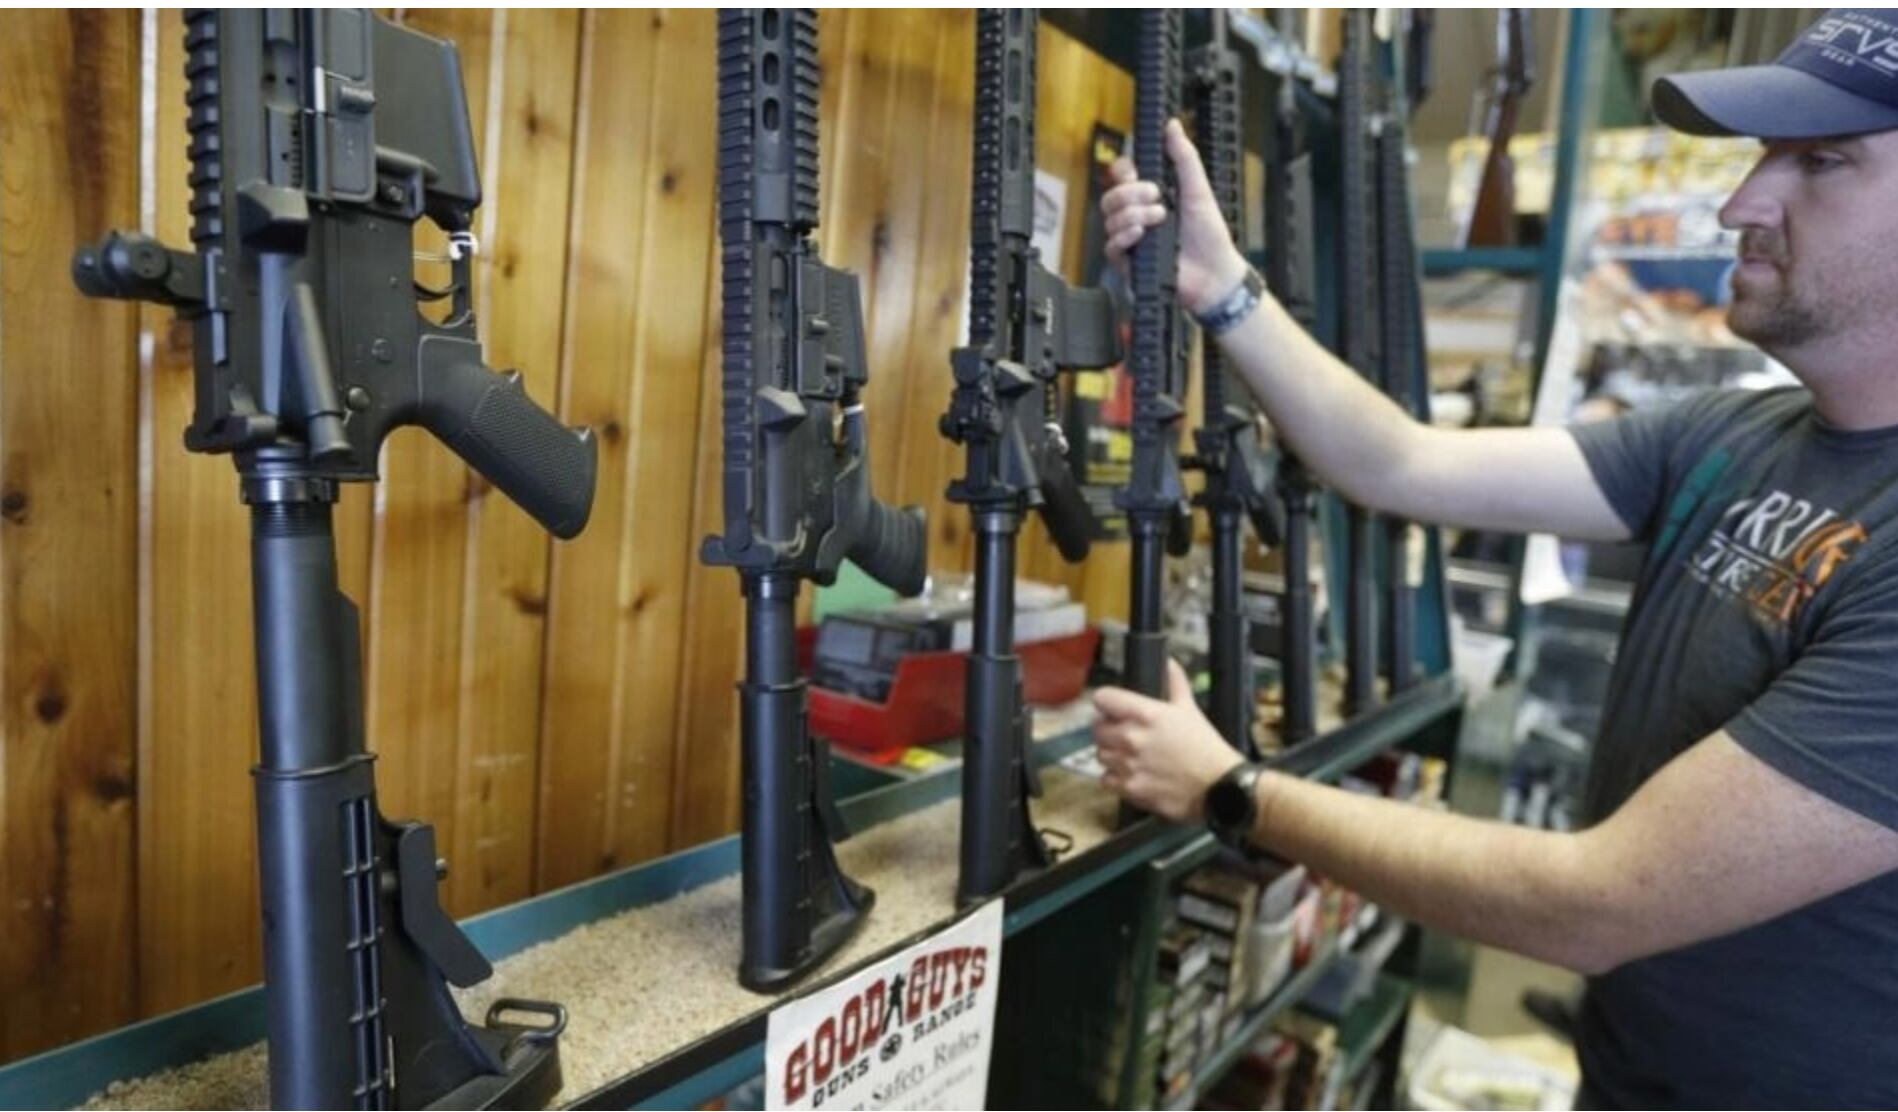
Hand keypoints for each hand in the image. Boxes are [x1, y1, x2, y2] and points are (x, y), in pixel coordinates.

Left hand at [1093, 658, 1244, 820]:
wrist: (1217, 784)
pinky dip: (1115, 778)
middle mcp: (1131, 737)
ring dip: (1111, 754)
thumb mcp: (1190, 708)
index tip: (1112, 708)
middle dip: (1108, 729)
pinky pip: (1106, 779)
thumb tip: (1169, 664)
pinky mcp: (1129, 788)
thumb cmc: (1205, 747)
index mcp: (1145, 713)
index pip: (1103, 698)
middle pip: (1097, 728)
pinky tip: (1130, 774)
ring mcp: (1128, 764)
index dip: (1107, 702)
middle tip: (1122, 734)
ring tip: (1128, 756)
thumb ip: (1175, 683)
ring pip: (1101, 754)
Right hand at [1100, 118, 1250, 315]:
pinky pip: (1111, 246)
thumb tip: (1172, 124)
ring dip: (1132, 214)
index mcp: (1149, 198)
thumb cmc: (1209, 234)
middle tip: (1156, 196)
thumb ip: (1184, 157)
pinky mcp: (1128, 263)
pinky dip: (1124, 236)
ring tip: (1159, 219)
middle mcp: (1136, 217)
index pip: (1121, 177)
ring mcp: (1131, 240)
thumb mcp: (1198, 189)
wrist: (1214, 271)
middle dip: (1129, 193)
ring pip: (1110, 219)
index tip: (1134, 171)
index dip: (1122, 171)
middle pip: (1110, 196)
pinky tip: (1140, 234)